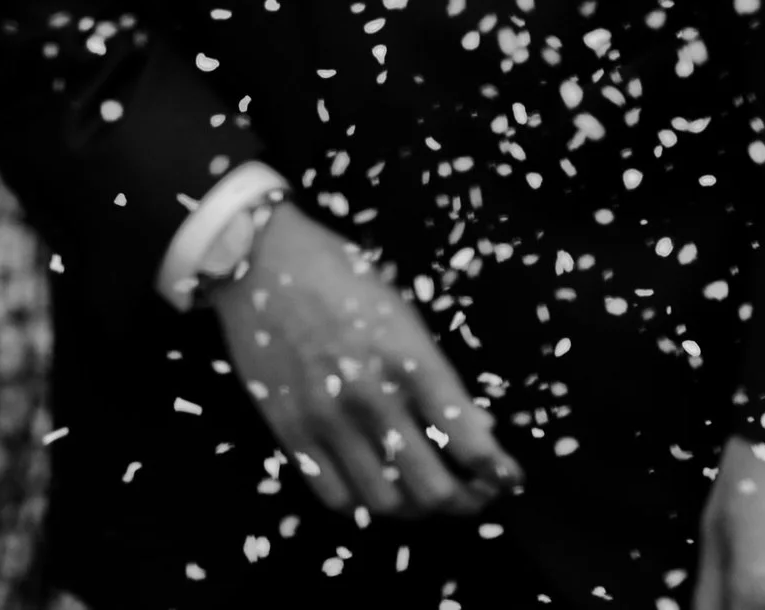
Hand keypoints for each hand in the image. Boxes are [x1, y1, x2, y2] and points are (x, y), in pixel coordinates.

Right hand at [210, 201, 517, 524]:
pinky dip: (361, 502)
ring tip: (419, 489)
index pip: (467, 439)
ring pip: (387, 504)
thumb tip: (476, 429)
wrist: (257, 258)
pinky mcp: (291, 432)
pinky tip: (370, 481)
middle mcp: (372, 397)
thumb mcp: (400, 310)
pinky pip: (336, 498)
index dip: (497, 471)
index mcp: (407, 358)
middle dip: (463, 500)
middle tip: (470, 494)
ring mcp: (328, 420)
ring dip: (412, 506)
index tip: (507, 479)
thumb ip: (435, 373)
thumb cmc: (337, 273)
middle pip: (433, 489)